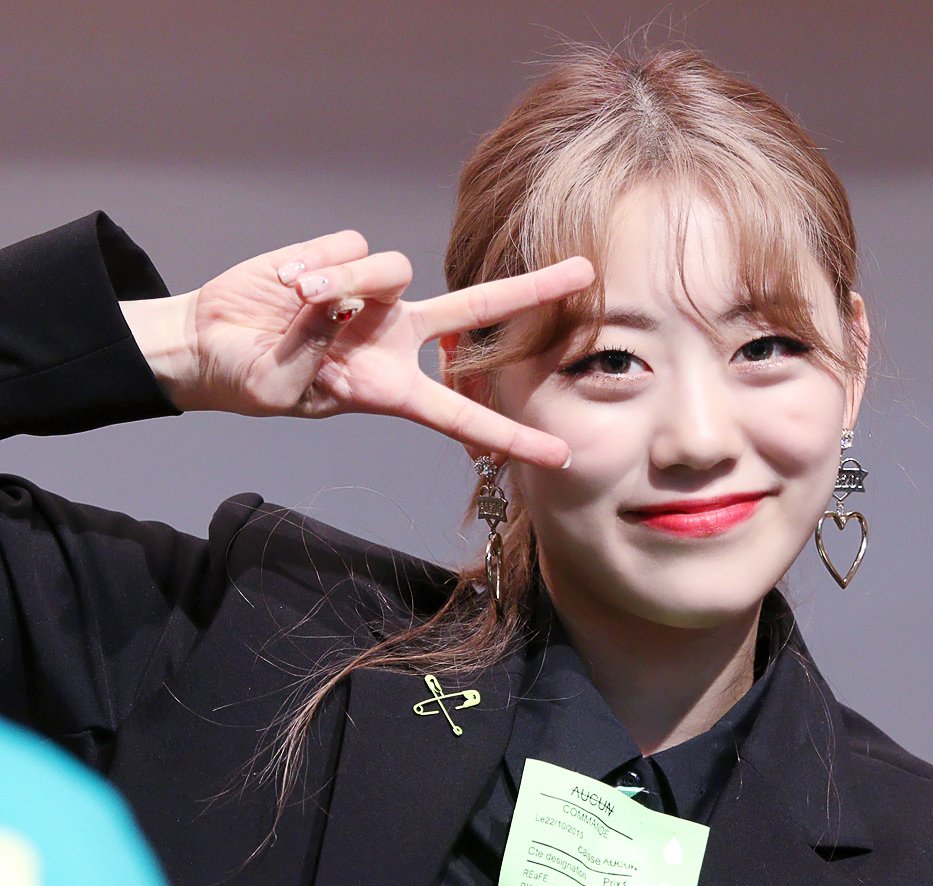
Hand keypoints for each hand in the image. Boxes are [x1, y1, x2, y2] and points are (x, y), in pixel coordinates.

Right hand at [126, 231, 592, 467]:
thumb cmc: (253, 380)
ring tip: (296, 302)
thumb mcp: (288, 388)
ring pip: (391, 268)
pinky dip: (317, 263)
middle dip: (532, 290)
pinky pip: (352, 247)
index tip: (560, 455)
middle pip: (478, 311)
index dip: (512, 437)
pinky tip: (288, 283)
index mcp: (391, 389)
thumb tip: (331, 305)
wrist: (209, 344)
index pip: (463, 415)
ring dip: (343, 282)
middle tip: (586, 272)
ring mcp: (373, 298)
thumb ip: (316, 351)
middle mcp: (395, 339)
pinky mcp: (344, 259)